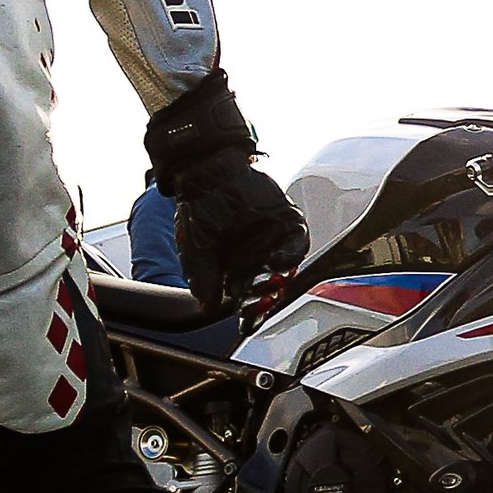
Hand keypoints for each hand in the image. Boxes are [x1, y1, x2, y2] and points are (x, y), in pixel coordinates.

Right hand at [173, 152, 308, 317]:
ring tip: (272, 286)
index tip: (246, 323)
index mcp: (234, 272)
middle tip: (262, 303)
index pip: (245, 302)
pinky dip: (289, 256)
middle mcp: (256, 261)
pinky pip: (296, 246)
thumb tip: (206, 308)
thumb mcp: (196, 246)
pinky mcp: (288, 225)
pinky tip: (276, 261)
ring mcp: (274, 243)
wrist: (209, 170)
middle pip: (268, 290)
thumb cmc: (199, 208)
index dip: (248, 315)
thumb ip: (203, 277)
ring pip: (285, 272)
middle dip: (266, 300)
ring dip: (280, 281)